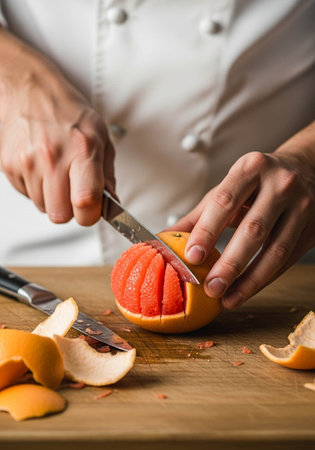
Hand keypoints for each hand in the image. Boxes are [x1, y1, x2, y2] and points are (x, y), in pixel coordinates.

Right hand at [0, 29, 114, 224]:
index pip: (86, 202)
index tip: (92, 210)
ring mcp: (28, 162)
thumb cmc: (70, 114)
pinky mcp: (10, 166)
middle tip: (74, 193)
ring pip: (43, 208)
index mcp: (83, 150)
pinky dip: (37, 188)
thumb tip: (112, 204)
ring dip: (53, 198)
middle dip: (70, 210)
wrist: (33, 91)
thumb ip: (108, 176)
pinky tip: (42, 168)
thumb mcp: (101, 138)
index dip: (91, 214)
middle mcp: (53, 157)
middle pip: (60, 215)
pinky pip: (27, 196)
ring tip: (57, 173)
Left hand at [169, 122, 314, 307]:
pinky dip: (266, 279)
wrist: (306, 169)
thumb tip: (163, 241)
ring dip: (250, 280)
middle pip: (253, 230)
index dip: (207, 231)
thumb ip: (198, 216)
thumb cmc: (256, 182)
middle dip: (230, 263)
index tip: (191, 257)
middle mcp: (280, 184)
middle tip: (210, 287)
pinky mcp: (313, 227)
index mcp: (250, 168)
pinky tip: (247, 291)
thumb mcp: (227, 189)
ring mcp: (302, 205)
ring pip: (276, 250)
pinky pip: (288, 259)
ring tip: (228, 299)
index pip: (225, 202)